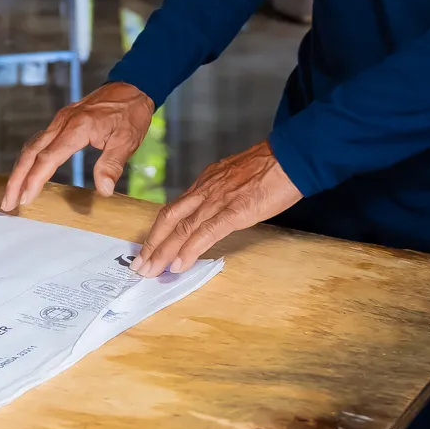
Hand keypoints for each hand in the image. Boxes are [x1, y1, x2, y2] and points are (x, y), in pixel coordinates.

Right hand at [0, 81, 154, 210]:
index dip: (34, 180)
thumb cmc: (130, 113)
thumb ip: (112, 165)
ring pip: (30, 147)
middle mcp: (62, 122)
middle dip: (16, 179)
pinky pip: (38, 142)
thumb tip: (104, 190)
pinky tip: (26, 172)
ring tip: (12, 193)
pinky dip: (28, 160)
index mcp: (77, 127)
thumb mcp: (128, 141)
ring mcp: (59, 120)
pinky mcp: (61, 121)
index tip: (25, 199)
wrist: (131, 87)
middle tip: (7, 203)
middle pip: (30, 152)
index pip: (48, 157)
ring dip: (18, 171)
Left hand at [133, 140, 298, 275]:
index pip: (173, 209)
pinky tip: (179, 265)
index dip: (157, 230)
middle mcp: (205, 191)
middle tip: (139, 265)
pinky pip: (206, 233)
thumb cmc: (269, 167)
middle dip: (152, 244)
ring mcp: (218, 201)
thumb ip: (221, 193)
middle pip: (169, 219)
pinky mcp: (235, 212)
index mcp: (205, 184)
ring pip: (182, 228)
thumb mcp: (235, 177)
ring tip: (150, 270)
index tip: (148, 247)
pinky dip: (189, 250)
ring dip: (163, 252)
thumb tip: (214, 210)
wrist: (289, 158)